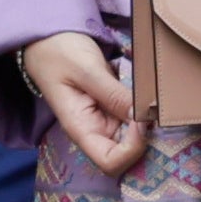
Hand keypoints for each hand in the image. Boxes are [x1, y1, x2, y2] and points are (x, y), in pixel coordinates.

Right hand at [22, 32, 146, 178]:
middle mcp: (94, 130)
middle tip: (154, 107)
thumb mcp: (86, 70)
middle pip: (127, 155)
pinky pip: (134, 117)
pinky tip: (146, 91)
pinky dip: (144, 109)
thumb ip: (113, 94)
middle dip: (146, 137)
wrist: (46, 38)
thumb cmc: (58, 52)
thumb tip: (143, 116)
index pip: (111, 163)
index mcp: (81, 129)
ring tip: (151, 96)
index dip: (133, 148)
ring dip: (147, 122)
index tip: (141, 119)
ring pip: (134, 137)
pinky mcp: (112, 107)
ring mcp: (104, 120)